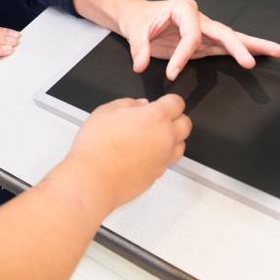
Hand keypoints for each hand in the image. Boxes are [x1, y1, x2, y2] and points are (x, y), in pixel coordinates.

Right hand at [61, 94, 191, 220]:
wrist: (94, 178)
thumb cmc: (97, 147)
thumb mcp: (105, 112)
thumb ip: (127, 104)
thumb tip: (138, 105)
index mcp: (155, 117)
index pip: (177, 103)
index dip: (168, 101)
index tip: (161, 102)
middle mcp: (166, 137)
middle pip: (186, 123)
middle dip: (175, 118)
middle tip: (157, 119)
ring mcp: (164, 158)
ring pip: (181, 144)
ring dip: (171, 138)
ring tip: (151, 137)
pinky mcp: (158, 174)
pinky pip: (168, 160)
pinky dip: (161, 155)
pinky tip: (144, 153)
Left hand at [115, 0, 279, 80]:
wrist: (136, 17)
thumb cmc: (138, 19)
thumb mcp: (134, 30)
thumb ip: (139, 48)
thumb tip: (141, 65)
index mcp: (184, 9)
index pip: (191, 35)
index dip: (182, 56)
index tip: (172, 73)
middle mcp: (199, 18)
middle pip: (224, 32)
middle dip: (240, 46)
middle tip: (251, 60)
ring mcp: (205, 30)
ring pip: (232, 38)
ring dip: (254, 46)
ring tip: (278, 51)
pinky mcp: (204, 43)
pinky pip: (225, 48)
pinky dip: (242, 52)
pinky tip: (259, 56)